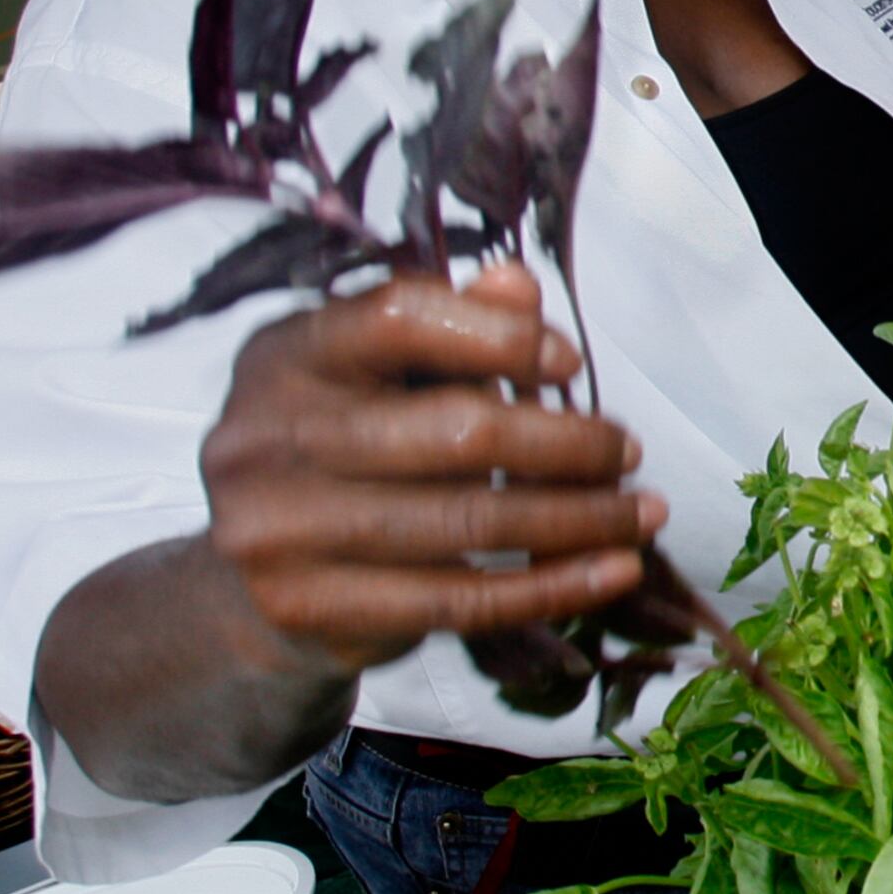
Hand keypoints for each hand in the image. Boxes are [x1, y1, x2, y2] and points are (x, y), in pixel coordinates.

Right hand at [196, 264, 662, 676]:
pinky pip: (460, 601)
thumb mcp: (377, 376)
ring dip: (580, 519)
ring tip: (642, 514)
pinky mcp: (310, 608)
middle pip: (456, 431)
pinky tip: (613, 571)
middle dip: (568, 443)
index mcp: (284, 355)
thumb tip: (518, 285)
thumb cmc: (341, 453)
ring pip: (470, 522)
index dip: (499, 336)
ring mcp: (278, 530)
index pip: (400, 319)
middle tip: (628, 451)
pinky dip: (553, 586)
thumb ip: (449, 326)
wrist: (251, 585)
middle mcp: (264, 437)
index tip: (570, 360)